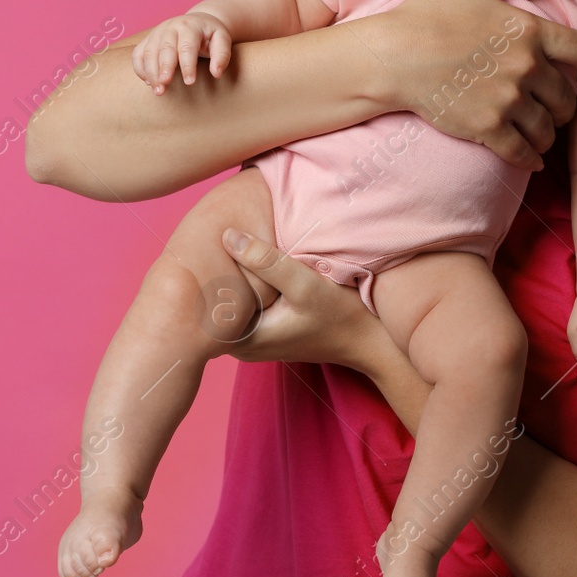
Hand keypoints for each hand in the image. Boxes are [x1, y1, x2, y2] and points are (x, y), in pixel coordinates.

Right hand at [132, 12, 231, 92]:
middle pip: (164, 49)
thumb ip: (222, 55)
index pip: (186, 46)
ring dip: (151, 73)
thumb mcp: (222, 39)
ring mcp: (156, 33)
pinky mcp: (148, 40)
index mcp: (189, 26)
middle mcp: (170, 27)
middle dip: (163, 69)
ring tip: (158, 91)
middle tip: (164, 87)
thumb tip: (217, 73)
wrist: (198, 21)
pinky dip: (140, 69)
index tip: (189, 82)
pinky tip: (149, 82)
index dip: (187, 65)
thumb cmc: (210, 35)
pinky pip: (138, 54)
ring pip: (148, 52)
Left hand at [218, 227, 395, 371]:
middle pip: (216, 299)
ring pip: (230, 298)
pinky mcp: (264, 329)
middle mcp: (240, 344)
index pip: (207, 300)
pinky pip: (244, 300)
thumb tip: (227, 236)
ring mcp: (252, 338)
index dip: (207, 268)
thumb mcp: (304, 284)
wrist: (370, 341)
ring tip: (230, 240)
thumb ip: (266, 262)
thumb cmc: (341, 315)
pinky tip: (248, 256)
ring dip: (232, 272)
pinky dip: (245, 279)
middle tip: (214, 232)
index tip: (206, 240)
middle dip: (217, 268)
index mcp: (241, 340)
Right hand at [356, 0, 576, 170]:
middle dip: (566, 105)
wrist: (393, 57)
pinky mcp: (489, 128)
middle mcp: (527, 67)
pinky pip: (523, 151)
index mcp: (527, 31)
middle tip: (558, 109)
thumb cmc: (424, 15)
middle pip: (566, 96)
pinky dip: (531, 158)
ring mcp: (509, 100)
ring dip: (548, 133)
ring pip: (548, 127)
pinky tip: (532, 159)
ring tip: (542, 133)